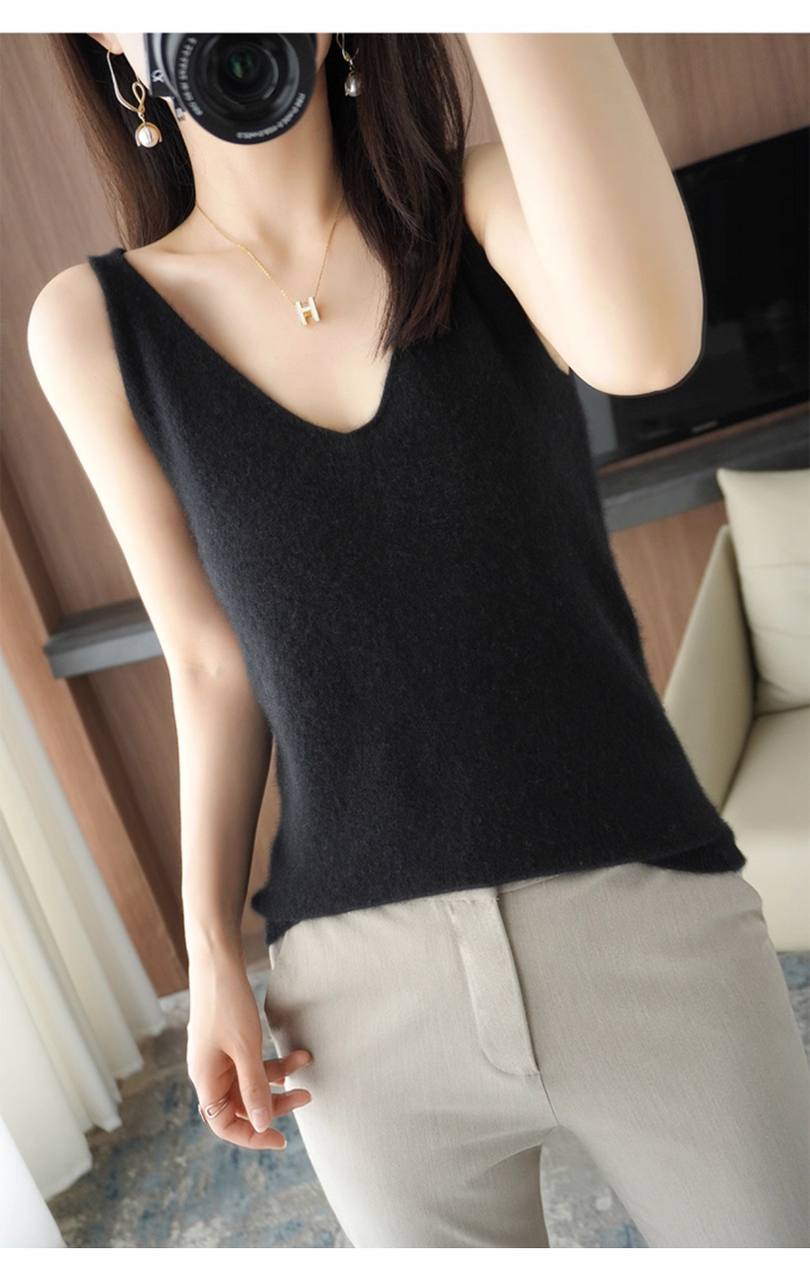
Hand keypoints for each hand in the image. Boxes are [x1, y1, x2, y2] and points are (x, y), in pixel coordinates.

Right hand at [186, 951, 312, 1148]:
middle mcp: (209, 1073)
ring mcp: (217, 1057)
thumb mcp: (246, 1048)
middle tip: (305, 1097)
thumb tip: (263, 1125)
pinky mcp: (227, 1041)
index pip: (224, 1125)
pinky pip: (250, 1063)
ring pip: (250, 1082)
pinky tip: (293, 1054)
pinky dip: (272, 1061)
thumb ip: (254, 1088)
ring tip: (306, 1062)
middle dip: (274, 1104)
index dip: (252, 1136)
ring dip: (278, 1077)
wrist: (217, 962)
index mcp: (206, 1080)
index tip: (280, 1139)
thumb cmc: (228, 1004)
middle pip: (241, 1105)